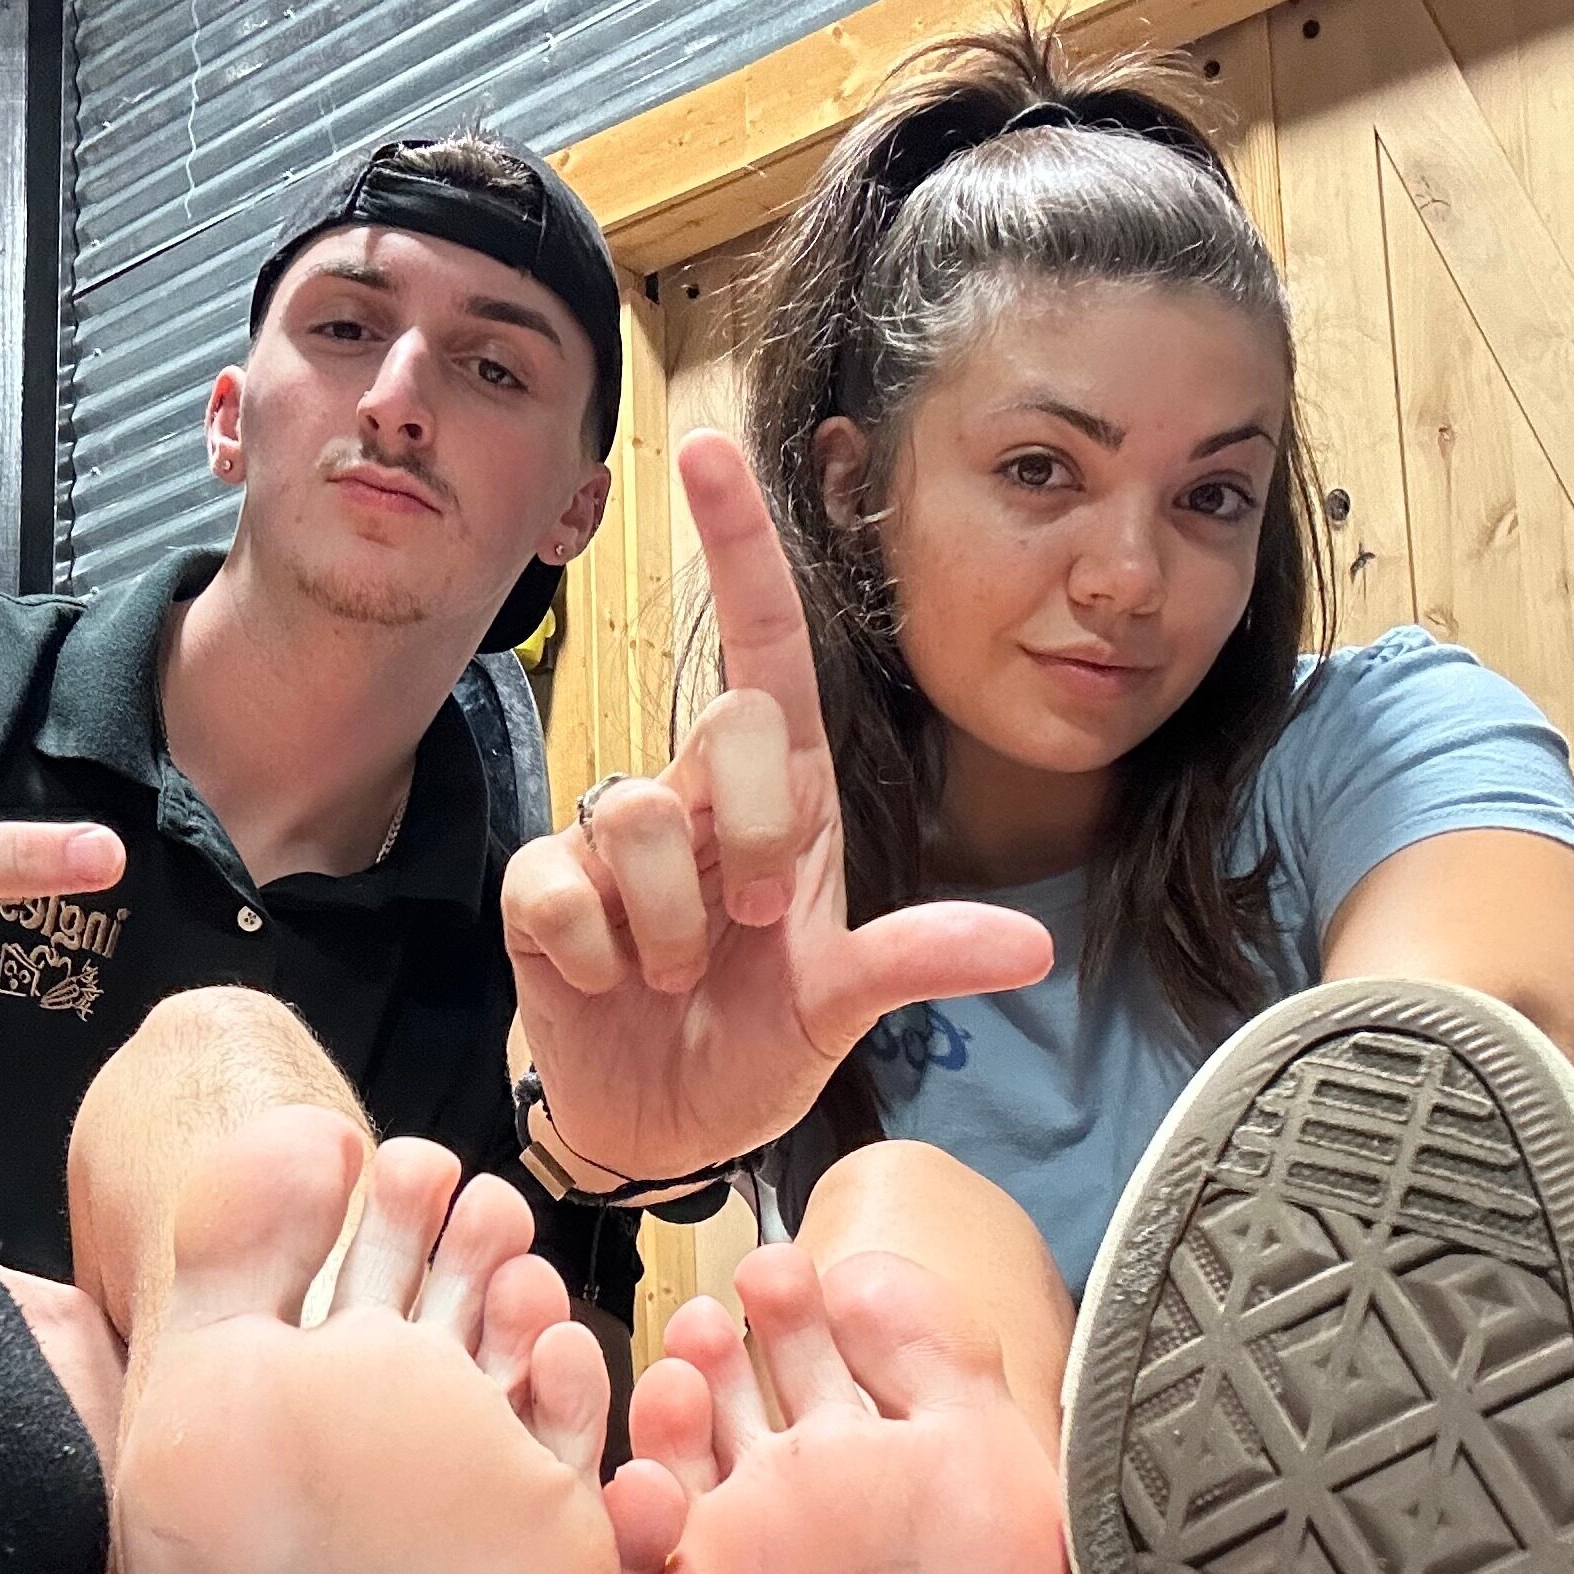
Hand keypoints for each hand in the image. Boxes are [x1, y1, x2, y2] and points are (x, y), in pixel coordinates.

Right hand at [501, 430, 1049, 1182]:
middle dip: (749, 839)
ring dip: (675, 923)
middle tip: (754, 927)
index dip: (737, 543)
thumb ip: (919, 961)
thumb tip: (1033, 949)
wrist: (663, 1127)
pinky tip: (609, 983)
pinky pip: (561, 888)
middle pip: (721, 730)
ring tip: (678, 977)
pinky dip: (595, 952)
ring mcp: (610, 841)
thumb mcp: (845, 1006)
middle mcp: (693, 798)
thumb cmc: (755, 1042)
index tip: (705, 446)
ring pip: (634, 812)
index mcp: (778, 796)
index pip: (761, 643)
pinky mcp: (540, 893)